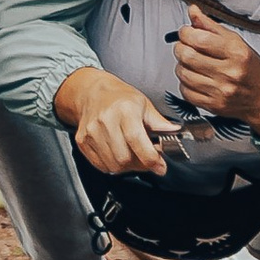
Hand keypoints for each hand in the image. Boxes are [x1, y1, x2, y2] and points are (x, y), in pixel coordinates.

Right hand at [53, 64, 175, 177]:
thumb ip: (160, 123)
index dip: (150, 158)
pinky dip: (113, 166)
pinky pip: (101, 165)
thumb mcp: (144, 104)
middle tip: (147, 159)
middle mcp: (106, 121)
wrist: (92, 92)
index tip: (160, 167)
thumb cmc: (120, 98)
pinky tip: (119, 154)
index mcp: (125, 110)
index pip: (137, 141)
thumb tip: (176, 134)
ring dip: (127, 167)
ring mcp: (91, 132)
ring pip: (113, 165)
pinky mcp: (82, 142)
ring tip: (133, 155)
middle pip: (124, 158)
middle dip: (141, 164)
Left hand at [172, 9, 259, 134]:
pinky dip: (184, 83)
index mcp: (236, 53)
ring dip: (181, 65)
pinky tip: (194, 78)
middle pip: (187, 56)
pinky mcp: (213, 105)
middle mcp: (229, 72)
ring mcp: (221, 91)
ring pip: (183, 73)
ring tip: (190, 62)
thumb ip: (211, 26)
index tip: (186, 32)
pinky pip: (185, 91)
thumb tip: (193, 11)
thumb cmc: (250, 68)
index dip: (185, 32)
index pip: (199, 38)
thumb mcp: (236, 41)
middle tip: (185, 46)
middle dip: (180, 47)